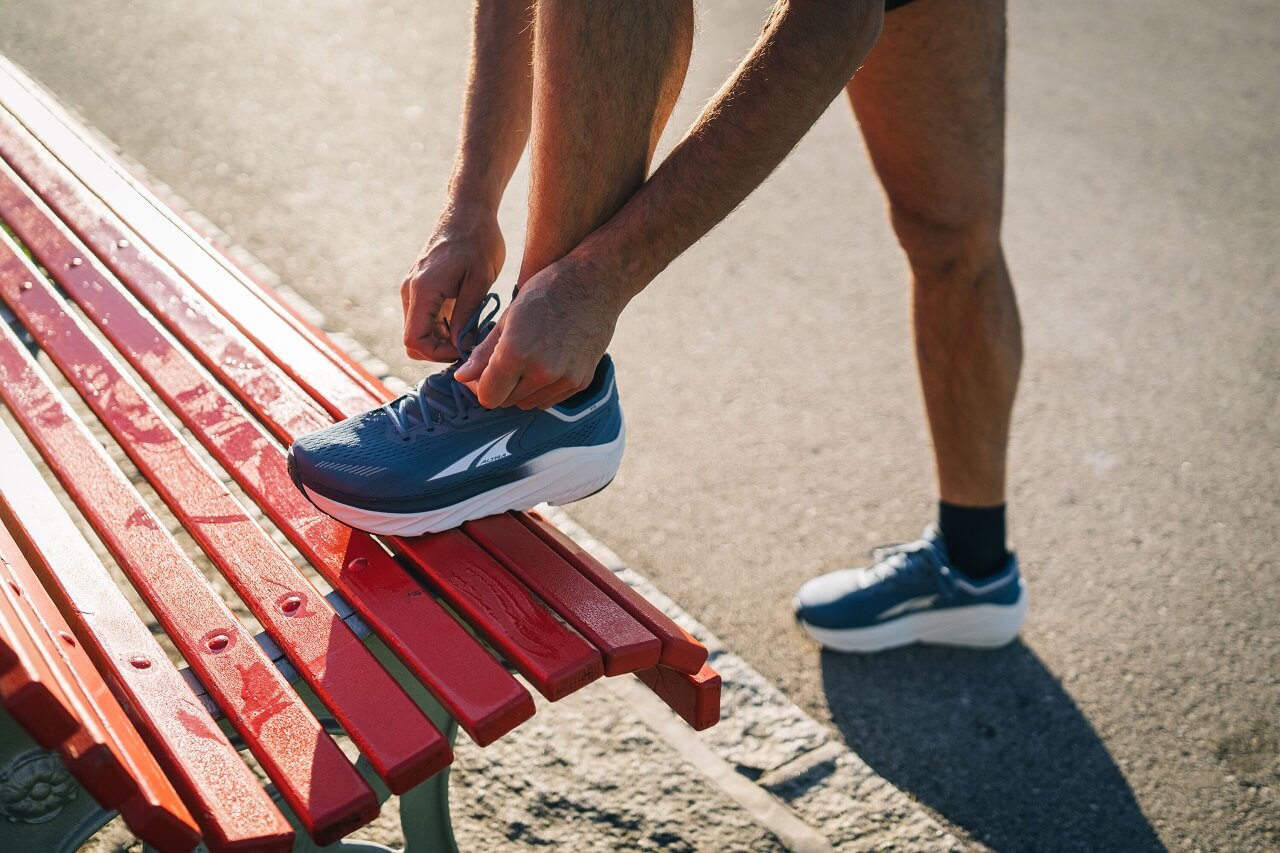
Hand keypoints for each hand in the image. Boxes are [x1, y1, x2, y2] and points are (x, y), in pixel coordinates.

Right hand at [400, 202, 505, 361]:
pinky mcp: (422, 289)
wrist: (468, 211)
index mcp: (422, 290)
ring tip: (474, 333)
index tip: (466, 350)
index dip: (438, 354)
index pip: (414, 340)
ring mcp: (413, 290)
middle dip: (441, 350)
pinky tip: (468, 323)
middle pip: (415, 341)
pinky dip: (444, 328)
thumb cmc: (479, 240)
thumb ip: (466, 315)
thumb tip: (460, 347)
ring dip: (444, 340)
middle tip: (473, 346)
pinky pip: (427, 319)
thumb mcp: (480, 280)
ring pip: (421, 332)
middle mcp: (411, 292)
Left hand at [454, 255, 624, 409]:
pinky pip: (551, 399)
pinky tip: (543, 363)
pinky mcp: (581, 382)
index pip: (487, 396)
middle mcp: (542, 371)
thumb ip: (485, 352)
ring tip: (525, 361)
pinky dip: (542, 389)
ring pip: (528, 404)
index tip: (480, 375)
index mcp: (517, 353)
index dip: (479, 388)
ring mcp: (565, 379)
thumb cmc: (548, 292)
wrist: (595, 284)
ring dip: (520, 390)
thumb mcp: (509, 317)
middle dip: (499, 387)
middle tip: (500, 365)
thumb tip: (463, 378)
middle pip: (506, 402)